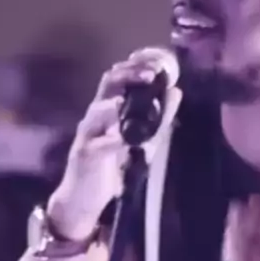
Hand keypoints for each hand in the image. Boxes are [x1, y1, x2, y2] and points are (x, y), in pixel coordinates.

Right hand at [47, 47, 180, 239]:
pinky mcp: (84, 155)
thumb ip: (159, 118)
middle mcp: (96, 115)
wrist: (83, 199)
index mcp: (109, 107)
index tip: (156, 62)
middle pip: (107, 83)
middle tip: (150, 74)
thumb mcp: (142, 140)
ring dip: (114, 105)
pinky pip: (97, 145)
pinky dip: (111, 141)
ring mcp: (88, 133)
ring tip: (128, 102)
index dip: (135, 65)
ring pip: (96, 110)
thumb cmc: (112, 165)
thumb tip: (176, 90)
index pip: (119, 76)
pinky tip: (122, 140)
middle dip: (128, 75)